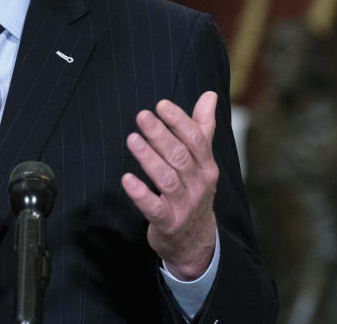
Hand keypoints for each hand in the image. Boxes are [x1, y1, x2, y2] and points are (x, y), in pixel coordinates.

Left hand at [121, 92, 218, 279]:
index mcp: (206, 166)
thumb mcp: (202, 162)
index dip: (179, 121)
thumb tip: (209, 95)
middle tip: (142, 116)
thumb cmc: (194, 191)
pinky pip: (153, 207)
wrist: (196, 241)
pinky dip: (140, 193)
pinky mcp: (167, 222)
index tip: (161, 105)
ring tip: (132, 139)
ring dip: (148, 158)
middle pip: (179, 156)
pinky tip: (126, 179)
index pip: (196, 140)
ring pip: (166, 178)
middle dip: (160, 134)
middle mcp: (198, 184)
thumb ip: (202, 128)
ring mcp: (183, 204)